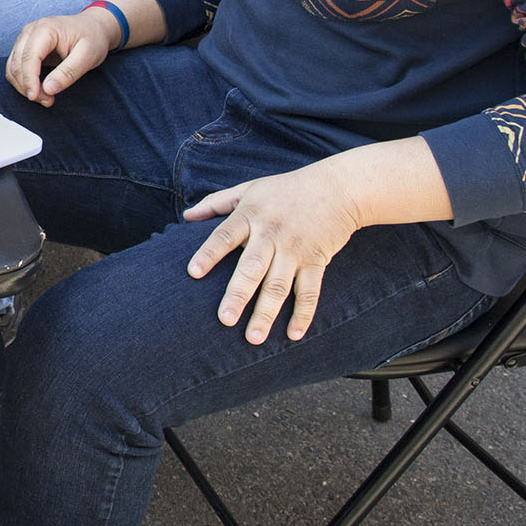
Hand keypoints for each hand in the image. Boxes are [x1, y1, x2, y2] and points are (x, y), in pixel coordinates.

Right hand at [3, 6, 121, 106]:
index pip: (29, 56)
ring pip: (13, 67)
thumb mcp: (88, 56)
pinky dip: (23, 81)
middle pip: (17, 63)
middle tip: (47, 101)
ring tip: (45, 98)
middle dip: (27, 86)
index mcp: (46, 29)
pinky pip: (16, 67)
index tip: (36, 97)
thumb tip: (48, 89)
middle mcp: (31, 31)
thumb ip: (68, 73)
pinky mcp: (25, 47)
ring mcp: (26, 38)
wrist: (93, 27)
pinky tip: (39, 89)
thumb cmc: (92, 38)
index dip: (29, 79)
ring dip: (24, 86)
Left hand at [183, 163, 363, 344]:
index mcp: (250, 215)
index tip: (193, 273)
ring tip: (254, 338)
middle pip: (251, 268)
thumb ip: (217, 203)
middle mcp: (271, 234)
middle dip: (238, 295)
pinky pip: (310, 290)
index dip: (209, 254)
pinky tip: (293, 334)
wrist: (338, 187)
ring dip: (267, 313)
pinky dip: (303, 313)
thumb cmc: (286, 189)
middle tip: (225, 320)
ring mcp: (295, 249)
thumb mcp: (249, 189)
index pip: (224, 236)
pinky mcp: (317, 260)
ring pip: (279, 285)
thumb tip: (186, 216)